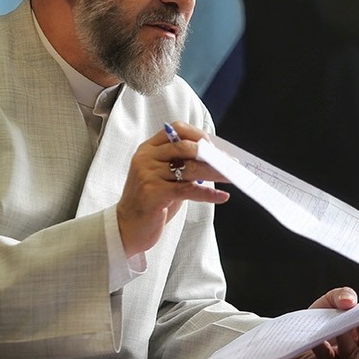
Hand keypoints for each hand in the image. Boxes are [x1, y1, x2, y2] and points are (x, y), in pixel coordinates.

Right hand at [116, 121, 229, 255]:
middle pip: (186, 147)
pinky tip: (221, 196)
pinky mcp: (153, 193)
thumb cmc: (150, 202)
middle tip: (230, 163)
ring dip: (215, 173)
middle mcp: (146, 158)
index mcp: (148, 149)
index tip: (215, 147)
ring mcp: (148, 175)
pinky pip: (188, 190)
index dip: (198, 135)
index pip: (176, 130)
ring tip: (232, 177)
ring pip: (190, 168)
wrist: (127, 228)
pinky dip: (208, 194)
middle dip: (212, 155)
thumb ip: (181, 165)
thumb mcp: (163, 177)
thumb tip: (213, 159)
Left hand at [256, 288, 358, 358]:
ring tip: (337, 327)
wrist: (295, 340)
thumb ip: (342, 295)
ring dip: (344, 339)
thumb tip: (349, 300)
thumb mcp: (330, 302)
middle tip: (357, 315)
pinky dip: (323, 349)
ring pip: (351, 353)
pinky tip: (317, 339)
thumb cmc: (318, 322)